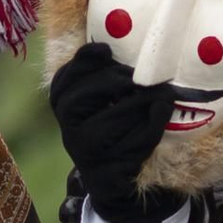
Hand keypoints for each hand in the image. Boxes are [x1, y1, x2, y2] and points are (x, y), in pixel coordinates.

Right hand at [48, 43, 179, 222]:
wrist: (111, 175)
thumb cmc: (108, 124)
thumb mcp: (97, 97)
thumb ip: (98, 72)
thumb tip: (108, 47)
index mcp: (61, 102)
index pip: (66, 76)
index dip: (87, 60)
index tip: (107, 51)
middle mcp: (67, 127)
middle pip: (92, 91)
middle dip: (121, 80)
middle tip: (143, 78)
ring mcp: (86, 150)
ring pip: (120, 115)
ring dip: (145, 101)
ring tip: (161, 94)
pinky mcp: (109, 168)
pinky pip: (138, 139)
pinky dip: (155, 122)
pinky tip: (161, 112)